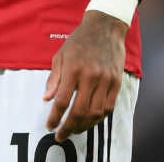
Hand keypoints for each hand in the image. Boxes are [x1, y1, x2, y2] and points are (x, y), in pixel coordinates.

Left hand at [43, 11, 126, 141]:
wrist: (105, 27)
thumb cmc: (79, 41)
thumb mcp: (61, 55)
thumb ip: (54, 79)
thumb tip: (47, 99)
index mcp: (73, 69)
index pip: (62, 100)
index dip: (55, 117)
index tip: (49, 126)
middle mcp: (90, 76)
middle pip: (80, 111)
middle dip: (69, 127)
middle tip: (61, 135)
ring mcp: (106, 80)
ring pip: (96, 112)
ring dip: (84, 125)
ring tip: (74, 130)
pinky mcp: (117, 82)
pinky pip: (108, 107)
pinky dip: (98, 118)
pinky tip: (89, 120)